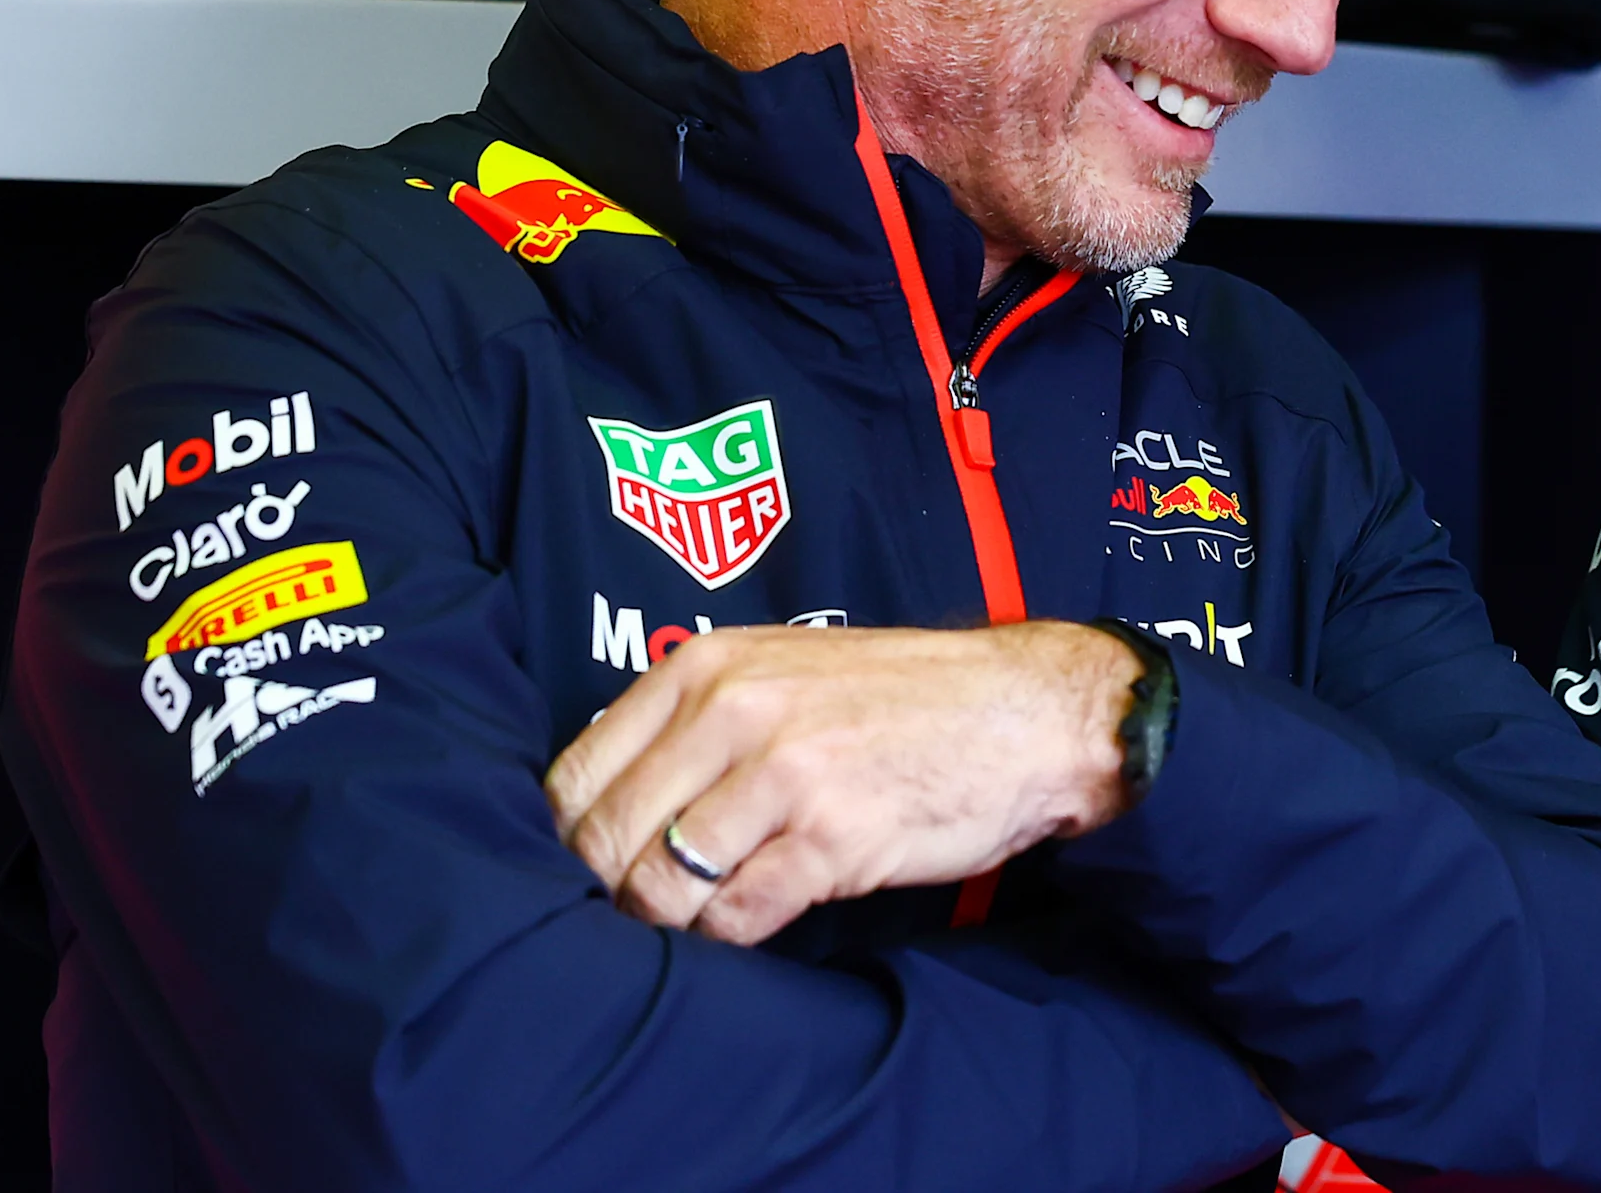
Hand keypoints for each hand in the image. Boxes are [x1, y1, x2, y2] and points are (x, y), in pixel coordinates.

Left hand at [544, 619, 1143, 943]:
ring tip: (705, 915)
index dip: (570, 839)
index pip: (577, 775)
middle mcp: (737, 712)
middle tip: (640, 911)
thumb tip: (605, 809)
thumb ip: (698, 722)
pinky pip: (736, 916)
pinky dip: (734, 933)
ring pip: (662, 885)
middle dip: (613, 891)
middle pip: (607, 838)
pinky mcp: (833, 837)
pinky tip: (762, 913)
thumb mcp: (788, 671)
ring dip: (673, 920)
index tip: (593, 867)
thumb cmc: (907, 700)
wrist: (1030, 713)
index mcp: (710, 667)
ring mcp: (785, 774)